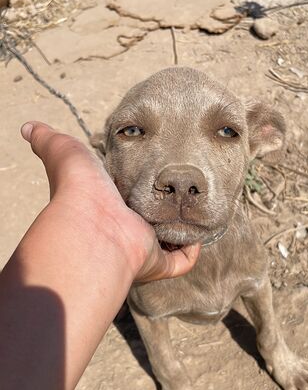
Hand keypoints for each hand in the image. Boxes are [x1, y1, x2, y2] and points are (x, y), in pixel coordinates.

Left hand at [21, 122, 199, 281]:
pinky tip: (198, 233)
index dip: (140, 186)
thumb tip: (27, 126)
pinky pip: (181, 262)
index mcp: (106, 205)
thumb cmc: (78, 190)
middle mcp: (124, 229)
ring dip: (181, 229)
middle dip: (165, 208)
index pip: (125, 196)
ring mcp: (140, 248)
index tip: (156, 172)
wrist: (91, 228)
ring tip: (196, 208)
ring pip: (167, 243)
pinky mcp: (156, 263)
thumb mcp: (66, 153)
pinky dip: (191, 251)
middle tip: (181, 190)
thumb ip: (49, 140)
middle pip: (148, 220)